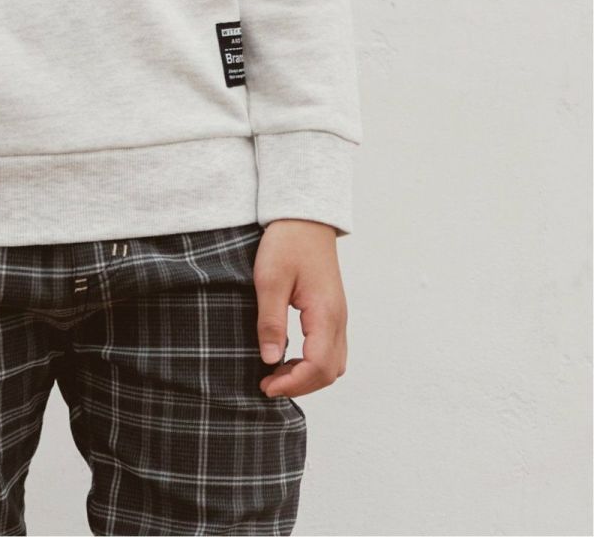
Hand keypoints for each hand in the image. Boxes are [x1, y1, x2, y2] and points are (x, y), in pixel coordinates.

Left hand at [252, 218, 348, 398]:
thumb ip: (271, 322)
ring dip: (308, 375)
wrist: (304, 218)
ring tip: (276, 373)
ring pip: (334, 363)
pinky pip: (330, 349)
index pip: (318, 367)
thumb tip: (270, 360)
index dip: (293, 384)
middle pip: (330, 372)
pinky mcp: (332, 312)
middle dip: (300, 385)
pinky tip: (288, 355)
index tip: (266, 386)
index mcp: (325, 313)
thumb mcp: (269, 280)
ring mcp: (338, 316)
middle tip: (268, 384)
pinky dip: (312, 362)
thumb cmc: (286, 243)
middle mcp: (338, 319)